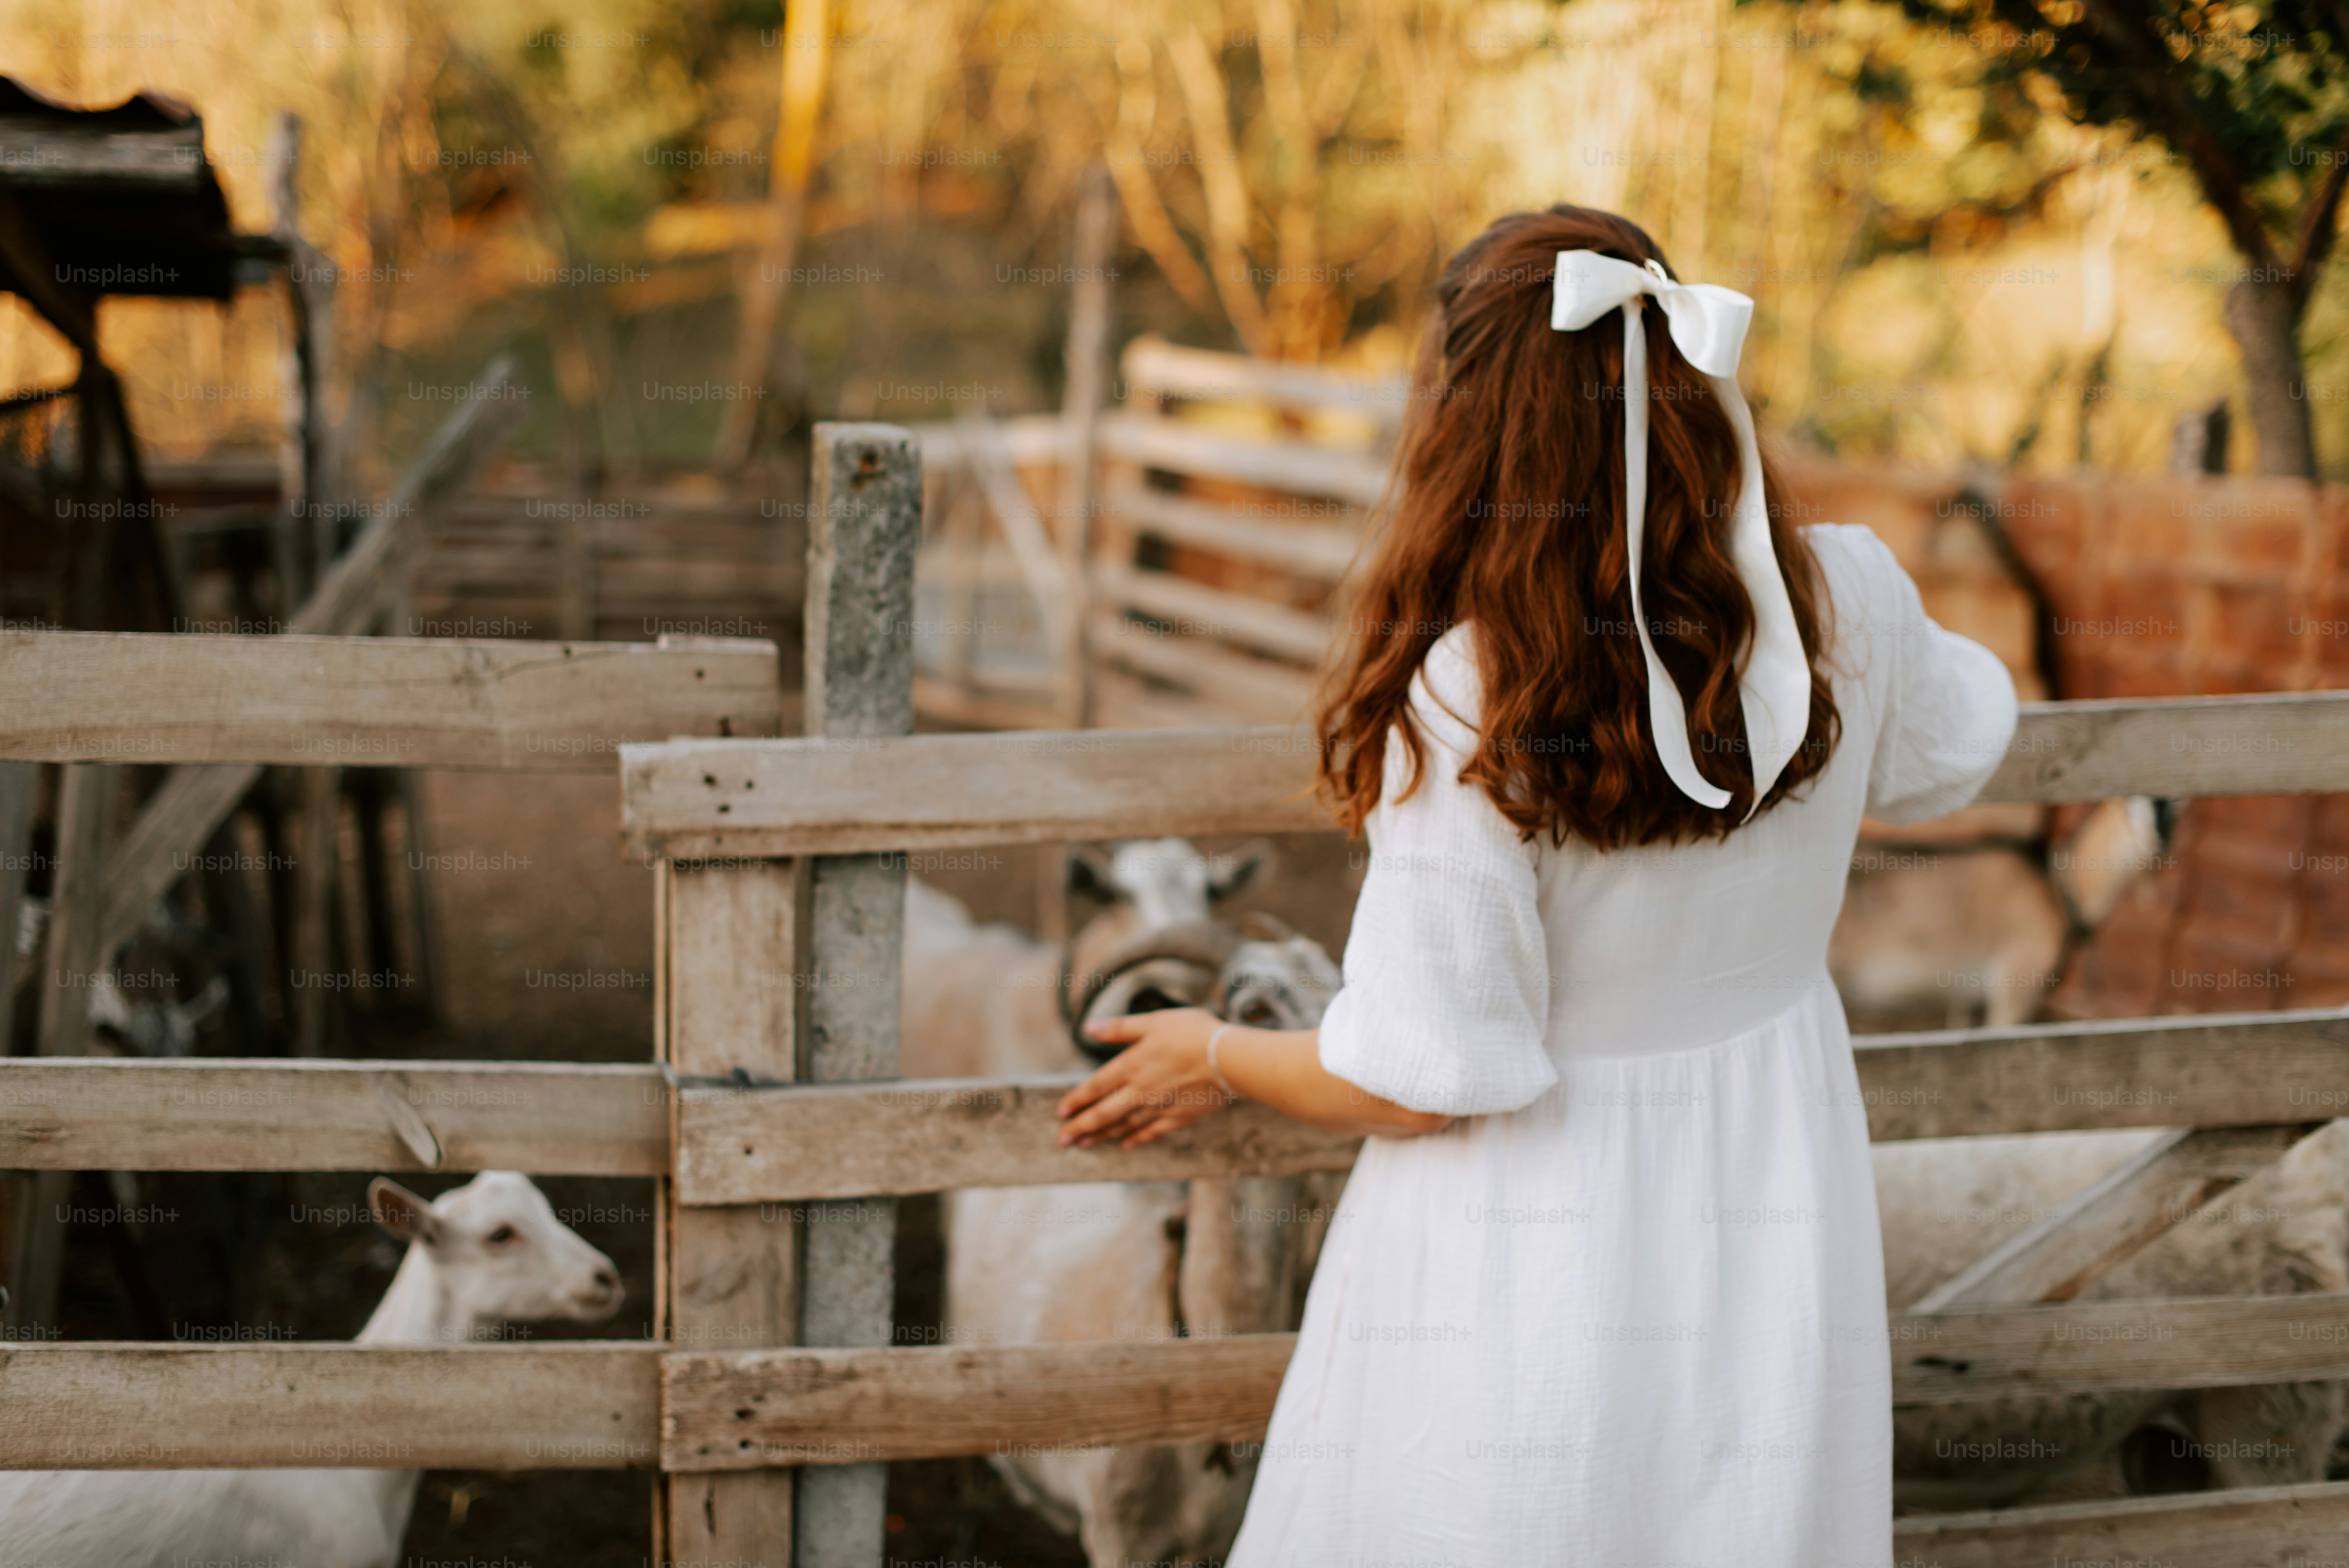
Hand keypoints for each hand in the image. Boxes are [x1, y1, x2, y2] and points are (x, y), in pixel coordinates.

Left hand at [1056, 1007, 1230, 1148]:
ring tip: (1085, 1144)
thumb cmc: (1192, 1032)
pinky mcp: (1179, 1117)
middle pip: (1104, 1113)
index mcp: (1131, 1065)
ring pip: (1124, 1125)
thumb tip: (1089, 1028)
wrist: (1228, 1058)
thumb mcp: (1153, 1022)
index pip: (1095, 1087)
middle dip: (1081, 1127)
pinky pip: (1152, 1132)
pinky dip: (1137, 1139)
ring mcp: (1159, 1107)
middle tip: (1063, 1139)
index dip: (1077, 1100)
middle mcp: (1140, 1091)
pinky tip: (1126, 1145)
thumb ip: (1120, 1028)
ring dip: (1103, 1135)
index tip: (1061, 1112)